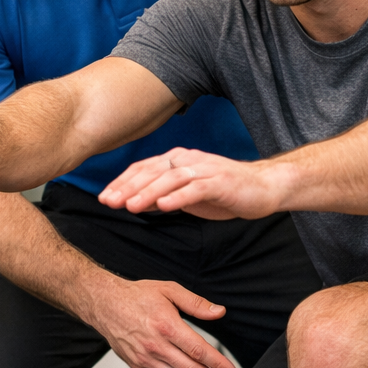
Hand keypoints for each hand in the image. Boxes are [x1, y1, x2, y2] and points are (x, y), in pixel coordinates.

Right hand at [90, 276, 239, 367]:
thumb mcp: (169, 289)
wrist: (104, 304)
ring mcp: (146, 358)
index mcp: (167, 325)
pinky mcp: (139, 366)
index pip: (198, 350)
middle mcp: (156, 345)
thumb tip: (219, 312)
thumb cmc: (137, 296)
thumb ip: (196, 303)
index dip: (217, 364)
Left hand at [100, 147, 286, 220]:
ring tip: (130, 206)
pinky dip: (178, 197)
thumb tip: (133, 202)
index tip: (104, 198)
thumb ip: (161, 196)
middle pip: (152, 172)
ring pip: (170, 179)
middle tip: (110, 202)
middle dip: (128, 187)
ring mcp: (205, 170)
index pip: (144, 169)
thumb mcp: (186, 195)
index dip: (122, 182)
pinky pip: (195, 188)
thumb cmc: (224, 192)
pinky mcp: (220, 182)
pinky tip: (163, 207)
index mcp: (178, 161)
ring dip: (148, 192)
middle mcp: (188, 160)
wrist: (263, 188)